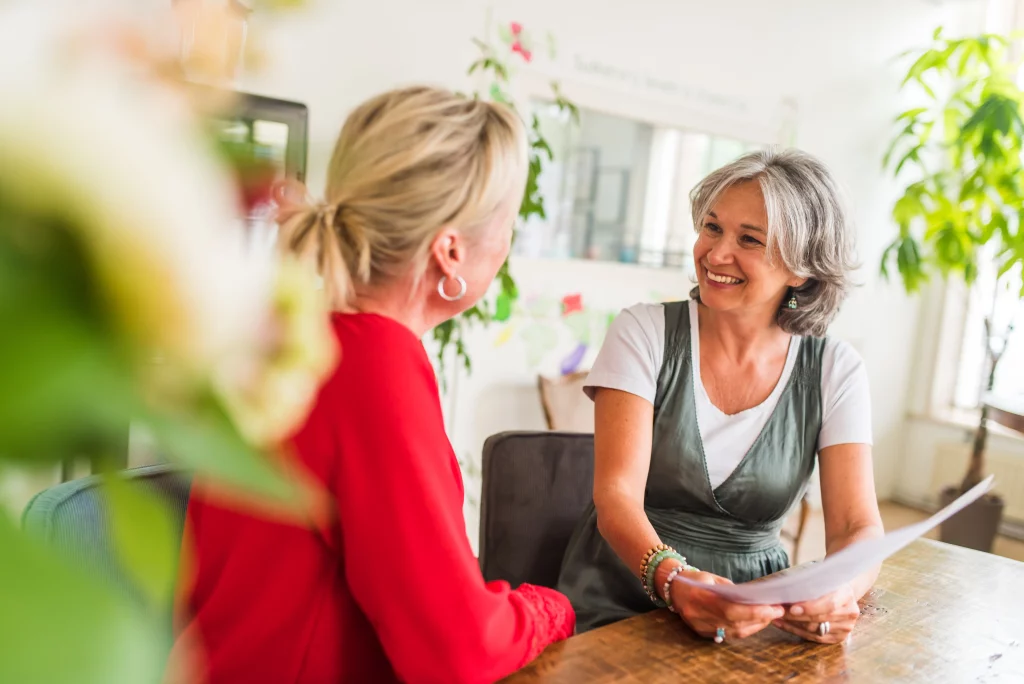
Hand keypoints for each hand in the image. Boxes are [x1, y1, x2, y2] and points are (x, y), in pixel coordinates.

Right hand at [668, 571, 784, 640]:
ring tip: (768, 616)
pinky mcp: (702, 633)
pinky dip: (743, 630)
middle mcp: (700, 615)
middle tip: (777, 611)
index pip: (733, 610)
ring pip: (734, 633)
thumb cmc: (695, 579)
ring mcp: (701, 626)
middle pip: (736, 624)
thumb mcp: (713, 578)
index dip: (755, 612)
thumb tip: (755, 597)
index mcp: (701, 597)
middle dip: (760, 619)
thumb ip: (732, 589)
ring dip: (755, 626)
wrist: (672, 588)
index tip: (774, 608)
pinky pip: (727, 635)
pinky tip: (753, 623)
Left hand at [773, 583, 859, 643]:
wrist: (842, 592)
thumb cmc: (827, 582)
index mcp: (846, 594)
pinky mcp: (839, 638)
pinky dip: (796, 631)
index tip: (792, 608)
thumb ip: (809, 585)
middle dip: (795, 617)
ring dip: (793, 624)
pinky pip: (814, 638)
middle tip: (777, 612)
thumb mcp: (821, 577)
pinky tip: (783, 624)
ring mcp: (846, 627)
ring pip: (815, 630)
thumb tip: (785, 591)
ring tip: (777, 617)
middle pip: (819, 619)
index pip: (829, 605)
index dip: (810, 608)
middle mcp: (850, 613)